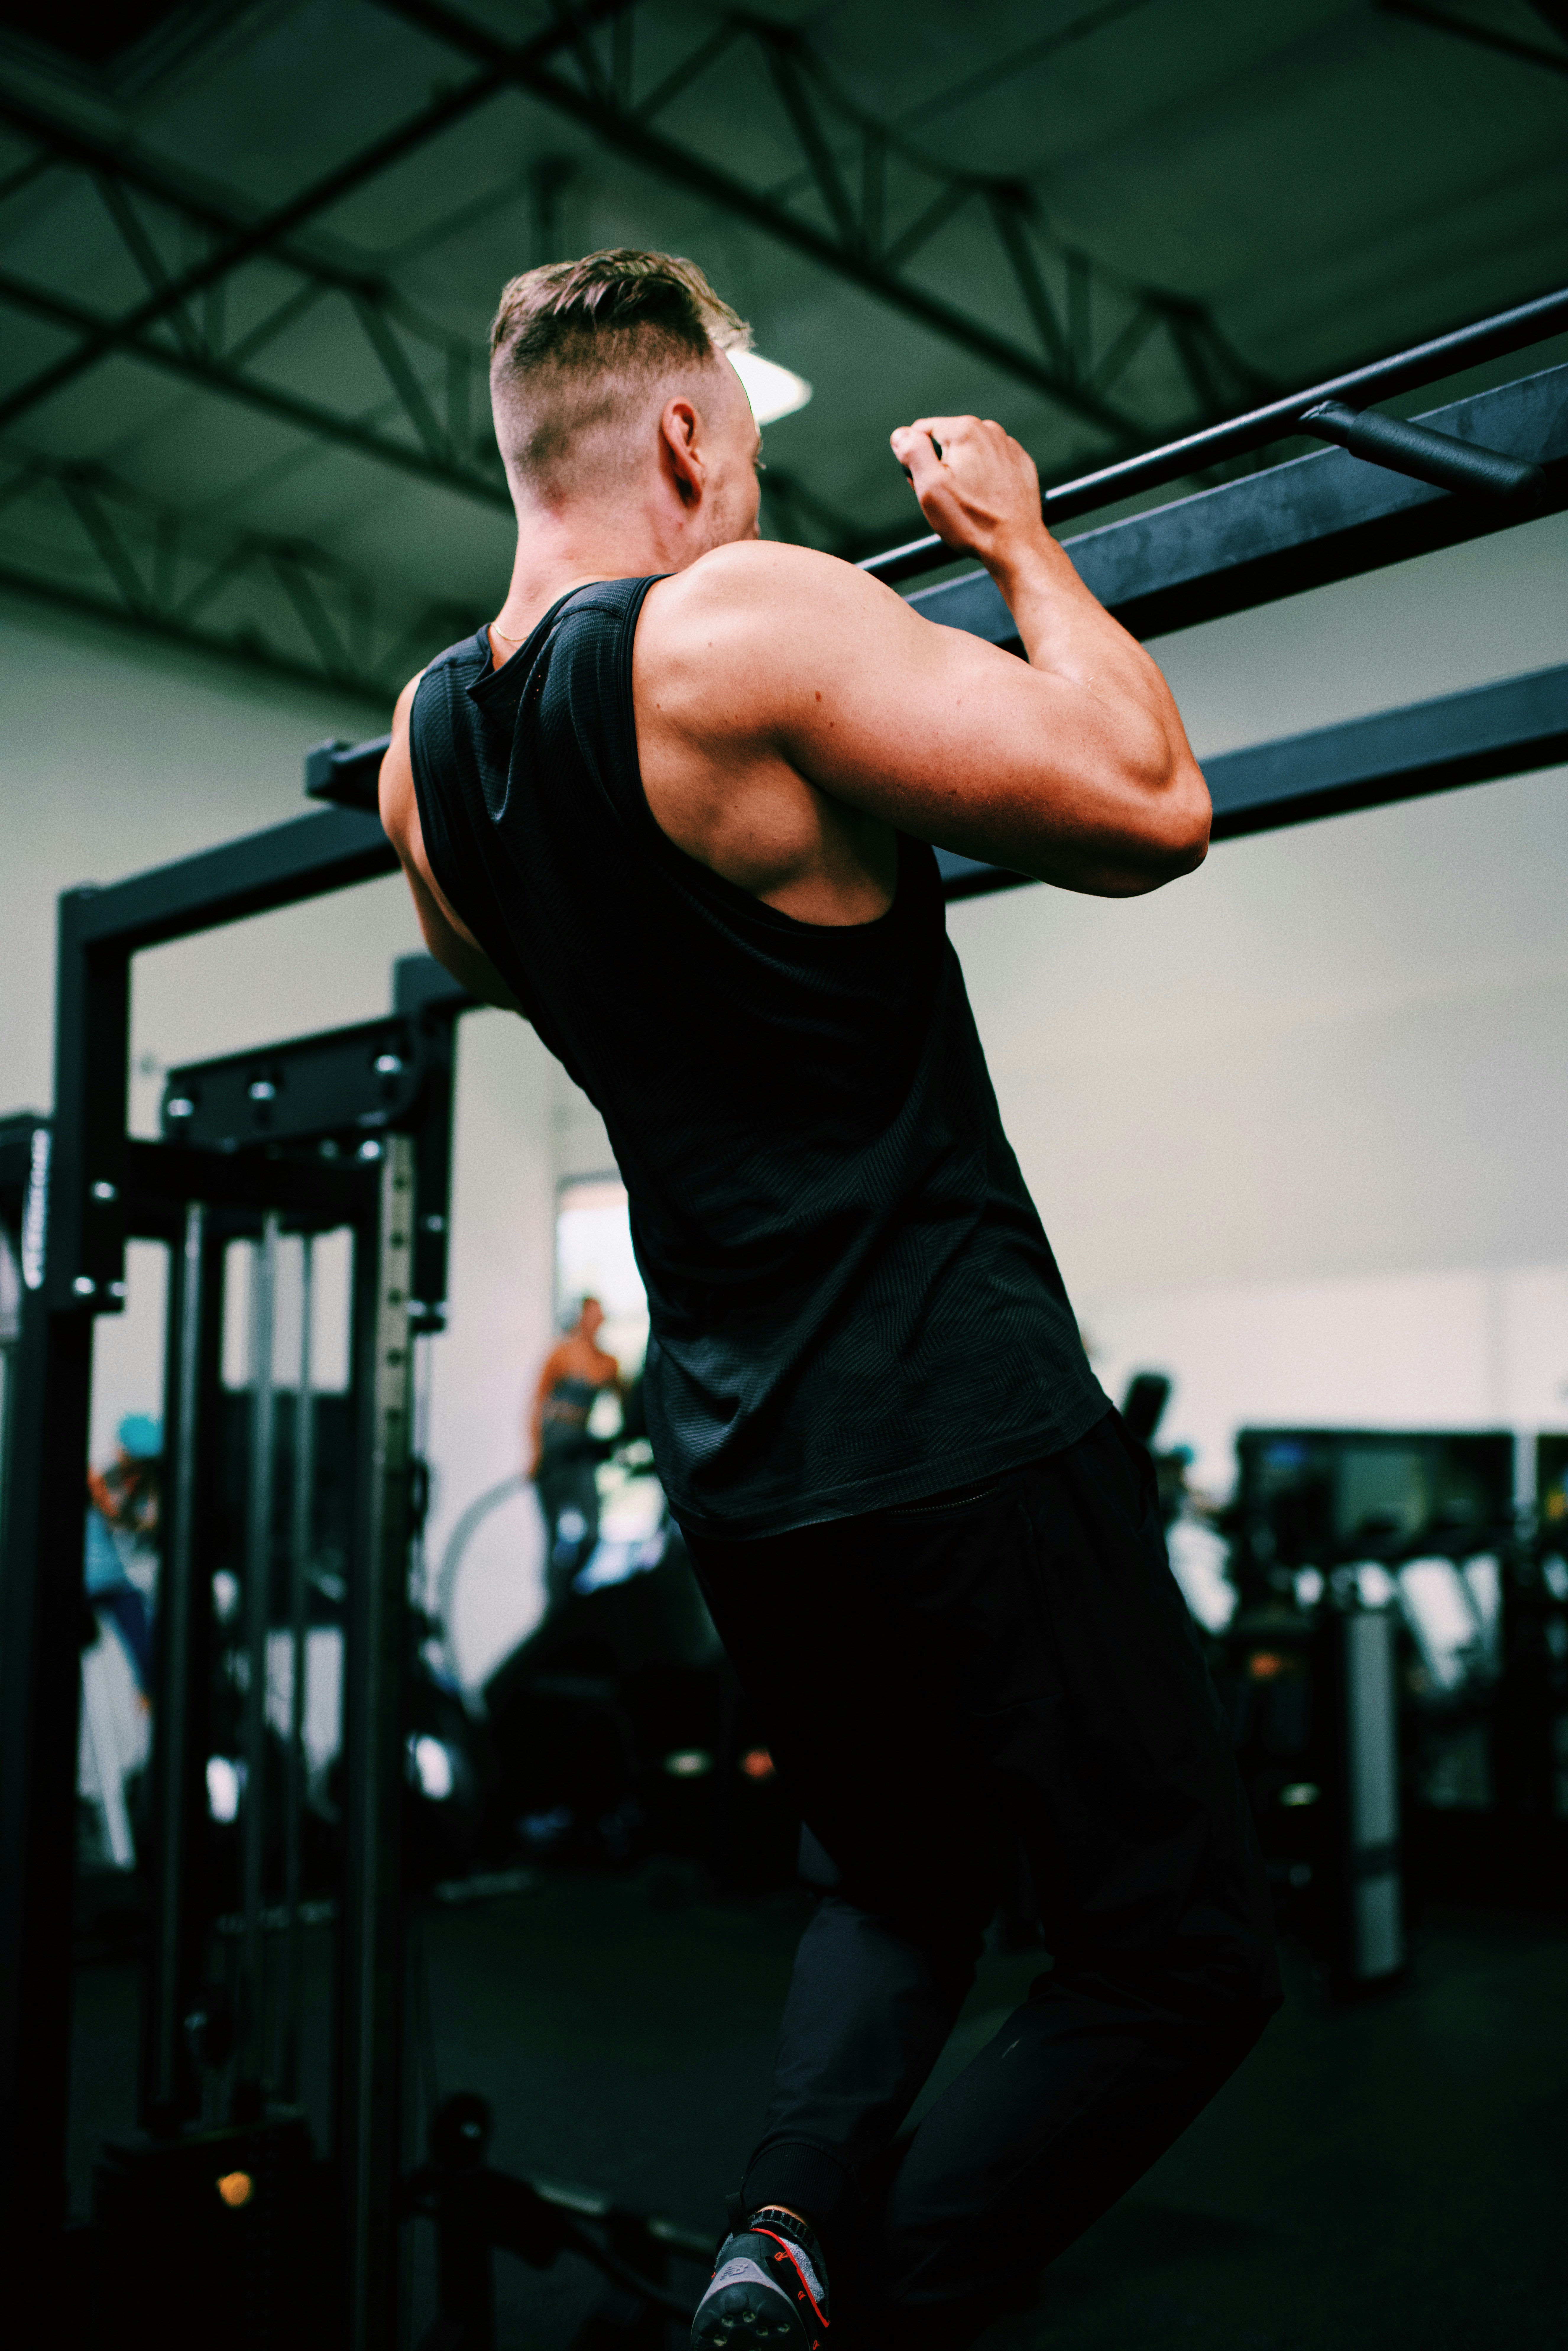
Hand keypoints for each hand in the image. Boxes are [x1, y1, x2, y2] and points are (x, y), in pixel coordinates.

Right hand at [889, 414, 1047, 572]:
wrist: (1015, 544)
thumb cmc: (973, 520)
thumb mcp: (930, 487)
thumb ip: (912, 453)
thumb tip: (901, 435)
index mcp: (964, 430)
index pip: (922, 430)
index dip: (915, 458)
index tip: (924, 483)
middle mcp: (989, 430)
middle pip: (946, 441)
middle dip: (940, 466)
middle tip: (946, 497)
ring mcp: (1007, 446)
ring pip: (969, 452)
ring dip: (962, 472)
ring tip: (967, 500)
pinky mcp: (1019, 463)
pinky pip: (991, 464)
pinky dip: (984, 478)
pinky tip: (984, 498)